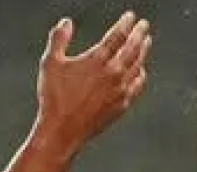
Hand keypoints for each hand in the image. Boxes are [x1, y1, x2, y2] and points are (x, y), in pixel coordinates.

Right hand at [33, 11, 151, 151]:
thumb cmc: (54, 98)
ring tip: (146, 42)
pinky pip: (137, 86)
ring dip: (143, 52)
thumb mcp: (50, 63)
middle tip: (144, 25)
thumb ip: (59, 39)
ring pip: (138, 66)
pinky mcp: (122, 105)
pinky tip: (141, 72)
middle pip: (133, 48)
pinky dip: (141, 75)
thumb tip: (66, 23)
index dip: (125, 23)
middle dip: (139, 34)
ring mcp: (120, 90)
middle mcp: (113, 73)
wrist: (62, 130)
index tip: (130, 16)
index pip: (117, 36)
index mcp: (97, 60)